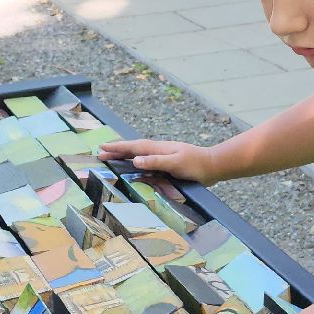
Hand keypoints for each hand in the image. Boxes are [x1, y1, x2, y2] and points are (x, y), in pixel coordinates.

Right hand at [98, 138, 223, 183]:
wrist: (213, 166)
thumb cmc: (195, 165)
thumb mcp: (175, 163)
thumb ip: (155, 161)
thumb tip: (135, 160)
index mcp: (158, 148)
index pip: (133, 147)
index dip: (118, 148)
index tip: (102, 149)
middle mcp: (158, 150)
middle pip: (133, 149)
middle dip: (117, 150)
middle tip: (100, 153)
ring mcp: (163, 156)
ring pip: (139, 154)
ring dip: (125, 155)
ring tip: (112, 156)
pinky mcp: (167, 163)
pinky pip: (146, 161)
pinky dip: (136, 161)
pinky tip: (134, 165)